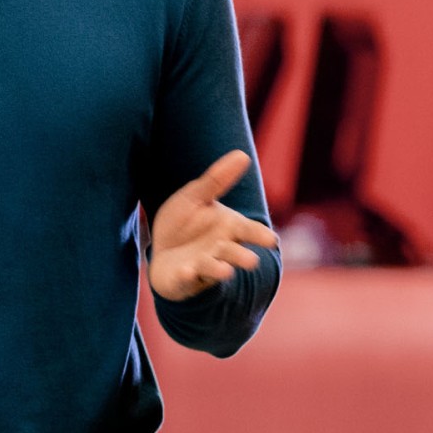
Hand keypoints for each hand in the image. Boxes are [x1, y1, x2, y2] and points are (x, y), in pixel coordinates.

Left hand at [149, 151, 279, 301]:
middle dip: (242, 257)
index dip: (260, 236)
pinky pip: (186, 278)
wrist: (162, 250)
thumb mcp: (196, 196)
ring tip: (225, 270)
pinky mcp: (183, 278)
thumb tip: (243, 154)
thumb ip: (218, 179)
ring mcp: (203, 266)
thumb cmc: (186, 223)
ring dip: (218, 269)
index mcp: (230, 228)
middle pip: (234, 253)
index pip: (249, 231)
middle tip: (251, 261)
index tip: (270, 240)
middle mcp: (221, 249)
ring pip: (214, 268)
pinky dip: (187, 275)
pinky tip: (186, 271)